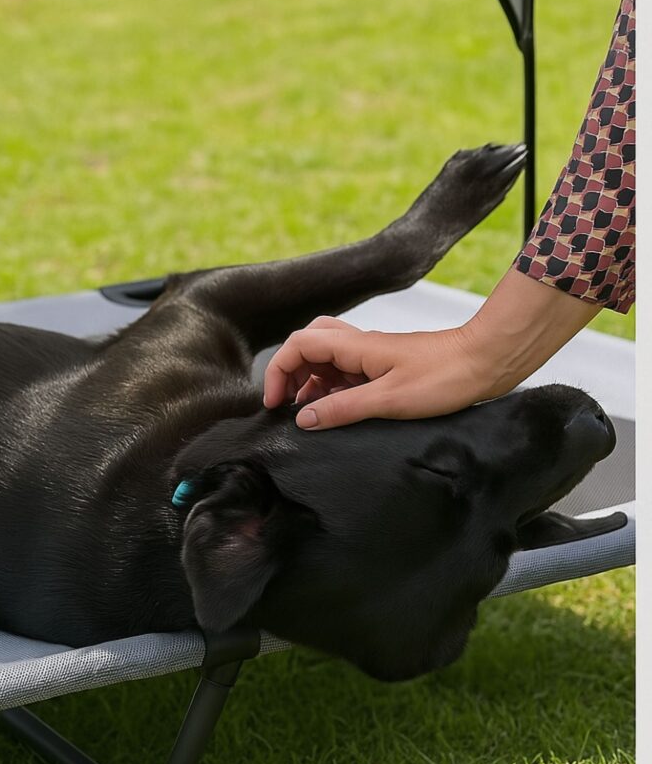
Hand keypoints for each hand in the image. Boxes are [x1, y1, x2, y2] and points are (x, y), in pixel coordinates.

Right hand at [263, 269, 600, 429]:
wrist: (488, 361)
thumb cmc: (446, 375)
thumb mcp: (389, 399)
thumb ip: (342, 409)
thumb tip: (304, 418)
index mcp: (354, 346)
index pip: (297, 347)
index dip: (278, 372)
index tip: (274, 402)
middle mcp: (358, 345)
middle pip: (307, 346)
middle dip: (290, 372)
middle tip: (287, 403)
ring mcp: (372, 355)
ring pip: (326, 358)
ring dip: (311, 381)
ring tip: (311, 412)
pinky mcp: (386, 366)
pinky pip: (347, 371)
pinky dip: (334, 387)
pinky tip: (341, 409)